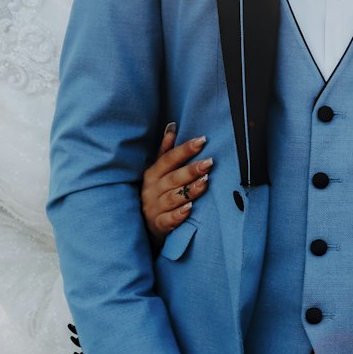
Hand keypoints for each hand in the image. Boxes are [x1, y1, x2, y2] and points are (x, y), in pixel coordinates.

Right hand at [141, 125, 211, 244]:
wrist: (142, 226)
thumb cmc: (156, 194)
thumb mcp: (157, 172)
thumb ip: (165, 151)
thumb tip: (172, 126)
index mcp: (152, 174)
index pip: (168, 159)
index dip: (185, 149)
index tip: (202, 140)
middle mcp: (151, 190)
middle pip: (173, 178)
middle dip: (191, 170)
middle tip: (209, 162)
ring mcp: (154, 208)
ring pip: (173, 198)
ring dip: (190, 190)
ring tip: (205, 182)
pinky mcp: (158, 225)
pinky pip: (168, 220)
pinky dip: (179, 214)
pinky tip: (190, 208)